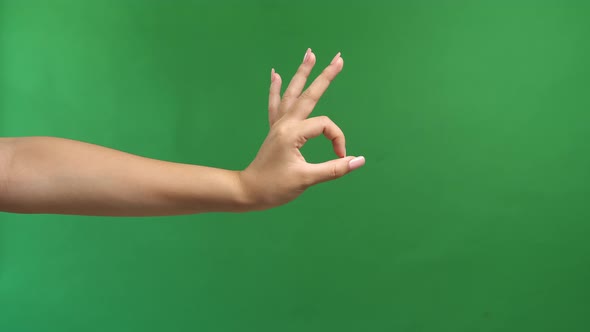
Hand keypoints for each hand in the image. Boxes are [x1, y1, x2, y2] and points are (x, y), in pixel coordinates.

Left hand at [238, 48, 364, 209]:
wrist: (248, 191)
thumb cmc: (275, 187)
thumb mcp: (306, 179)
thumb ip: (334, 169)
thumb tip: (359, 160)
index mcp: (293, 133)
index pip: (325, 126)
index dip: (338, 140)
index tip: (341, 157)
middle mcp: (285, 123)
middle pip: (309, 94)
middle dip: (325, 76)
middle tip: (338, 58)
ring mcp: (278, 125)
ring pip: (292, 93)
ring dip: (301, 73)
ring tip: (309, 54)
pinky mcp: (274, 130)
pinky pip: (275, 104)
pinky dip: (276, 88)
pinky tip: (275, 74)